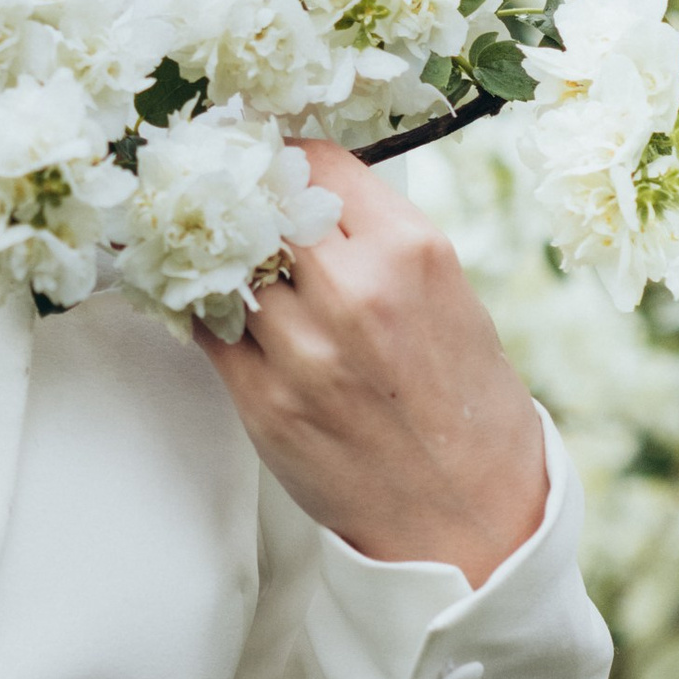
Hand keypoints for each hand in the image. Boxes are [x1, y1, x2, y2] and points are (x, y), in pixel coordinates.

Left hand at [192, 150, 547, 587]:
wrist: (473, 520)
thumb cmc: (466, 401)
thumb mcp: (448, 293)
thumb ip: (376, 238)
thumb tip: (302, 188)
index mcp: (411, 252)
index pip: (317, 161)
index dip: (289, 159)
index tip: (275, 165)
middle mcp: (354, 293)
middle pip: (262, 205)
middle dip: (251, 204)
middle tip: (241, 204)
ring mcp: (303, 351)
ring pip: (227, 263)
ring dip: (226, 259)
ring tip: (233, 261)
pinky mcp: (264, 401)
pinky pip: (205, 327)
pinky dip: (206, 309)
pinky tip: (220, 307)